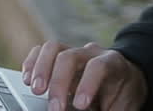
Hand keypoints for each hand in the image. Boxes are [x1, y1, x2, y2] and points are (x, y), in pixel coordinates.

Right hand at [21, 40, 147, 110]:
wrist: (125, 80)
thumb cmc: (123, 97)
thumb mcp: (123, 108)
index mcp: (113, 64)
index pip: (98, 66)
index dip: (87, 84)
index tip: (79, 106)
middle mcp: (92, 53)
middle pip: (71, 56)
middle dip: (59, 82)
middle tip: (54, 108)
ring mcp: (74, 51)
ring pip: (53, 48)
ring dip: (41, 69)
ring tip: (36, 90)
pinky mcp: (60, 55)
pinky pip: (42, 50)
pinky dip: (32, 63)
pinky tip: (27, 80)